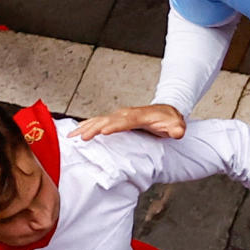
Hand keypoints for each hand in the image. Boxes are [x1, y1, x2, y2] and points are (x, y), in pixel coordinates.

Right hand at [71, 103, 186, 141]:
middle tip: (81, 137)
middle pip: (106, 120)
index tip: (103, 131)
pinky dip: (86, 126)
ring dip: (85, 127)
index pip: (124, 121)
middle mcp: (125, 114)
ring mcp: (118, 116)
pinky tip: (75, 132)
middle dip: (93, 128)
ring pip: (99, 120)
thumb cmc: (169, 120)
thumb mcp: (176, 125)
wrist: (166, 111)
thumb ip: (177, 129)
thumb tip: (178, 132)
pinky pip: (98, 122)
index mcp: (138, 116)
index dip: (114, 126)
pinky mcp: (114, 120)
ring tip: (71, 135)